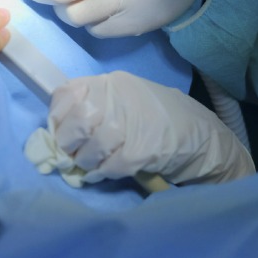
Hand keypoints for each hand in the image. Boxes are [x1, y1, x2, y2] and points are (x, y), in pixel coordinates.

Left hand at [47, 71, 253, 185]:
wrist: (201, 134)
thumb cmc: (152, 118)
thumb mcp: (120, 101)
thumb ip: (90, 108)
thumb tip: (56, 131)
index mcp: (110, 83)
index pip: (68, 93)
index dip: (56, 116)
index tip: (56, 131)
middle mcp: (120, 97)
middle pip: (79, 120)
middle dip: (67, 142)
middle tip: (69, 153)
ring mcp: (134, 121)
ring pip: (94, 145)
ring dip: (85, 160)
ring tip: (86, 165)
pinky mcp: (145, 148)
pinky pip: (112, 164)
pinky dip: (102, 172)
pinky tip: (100, 174)